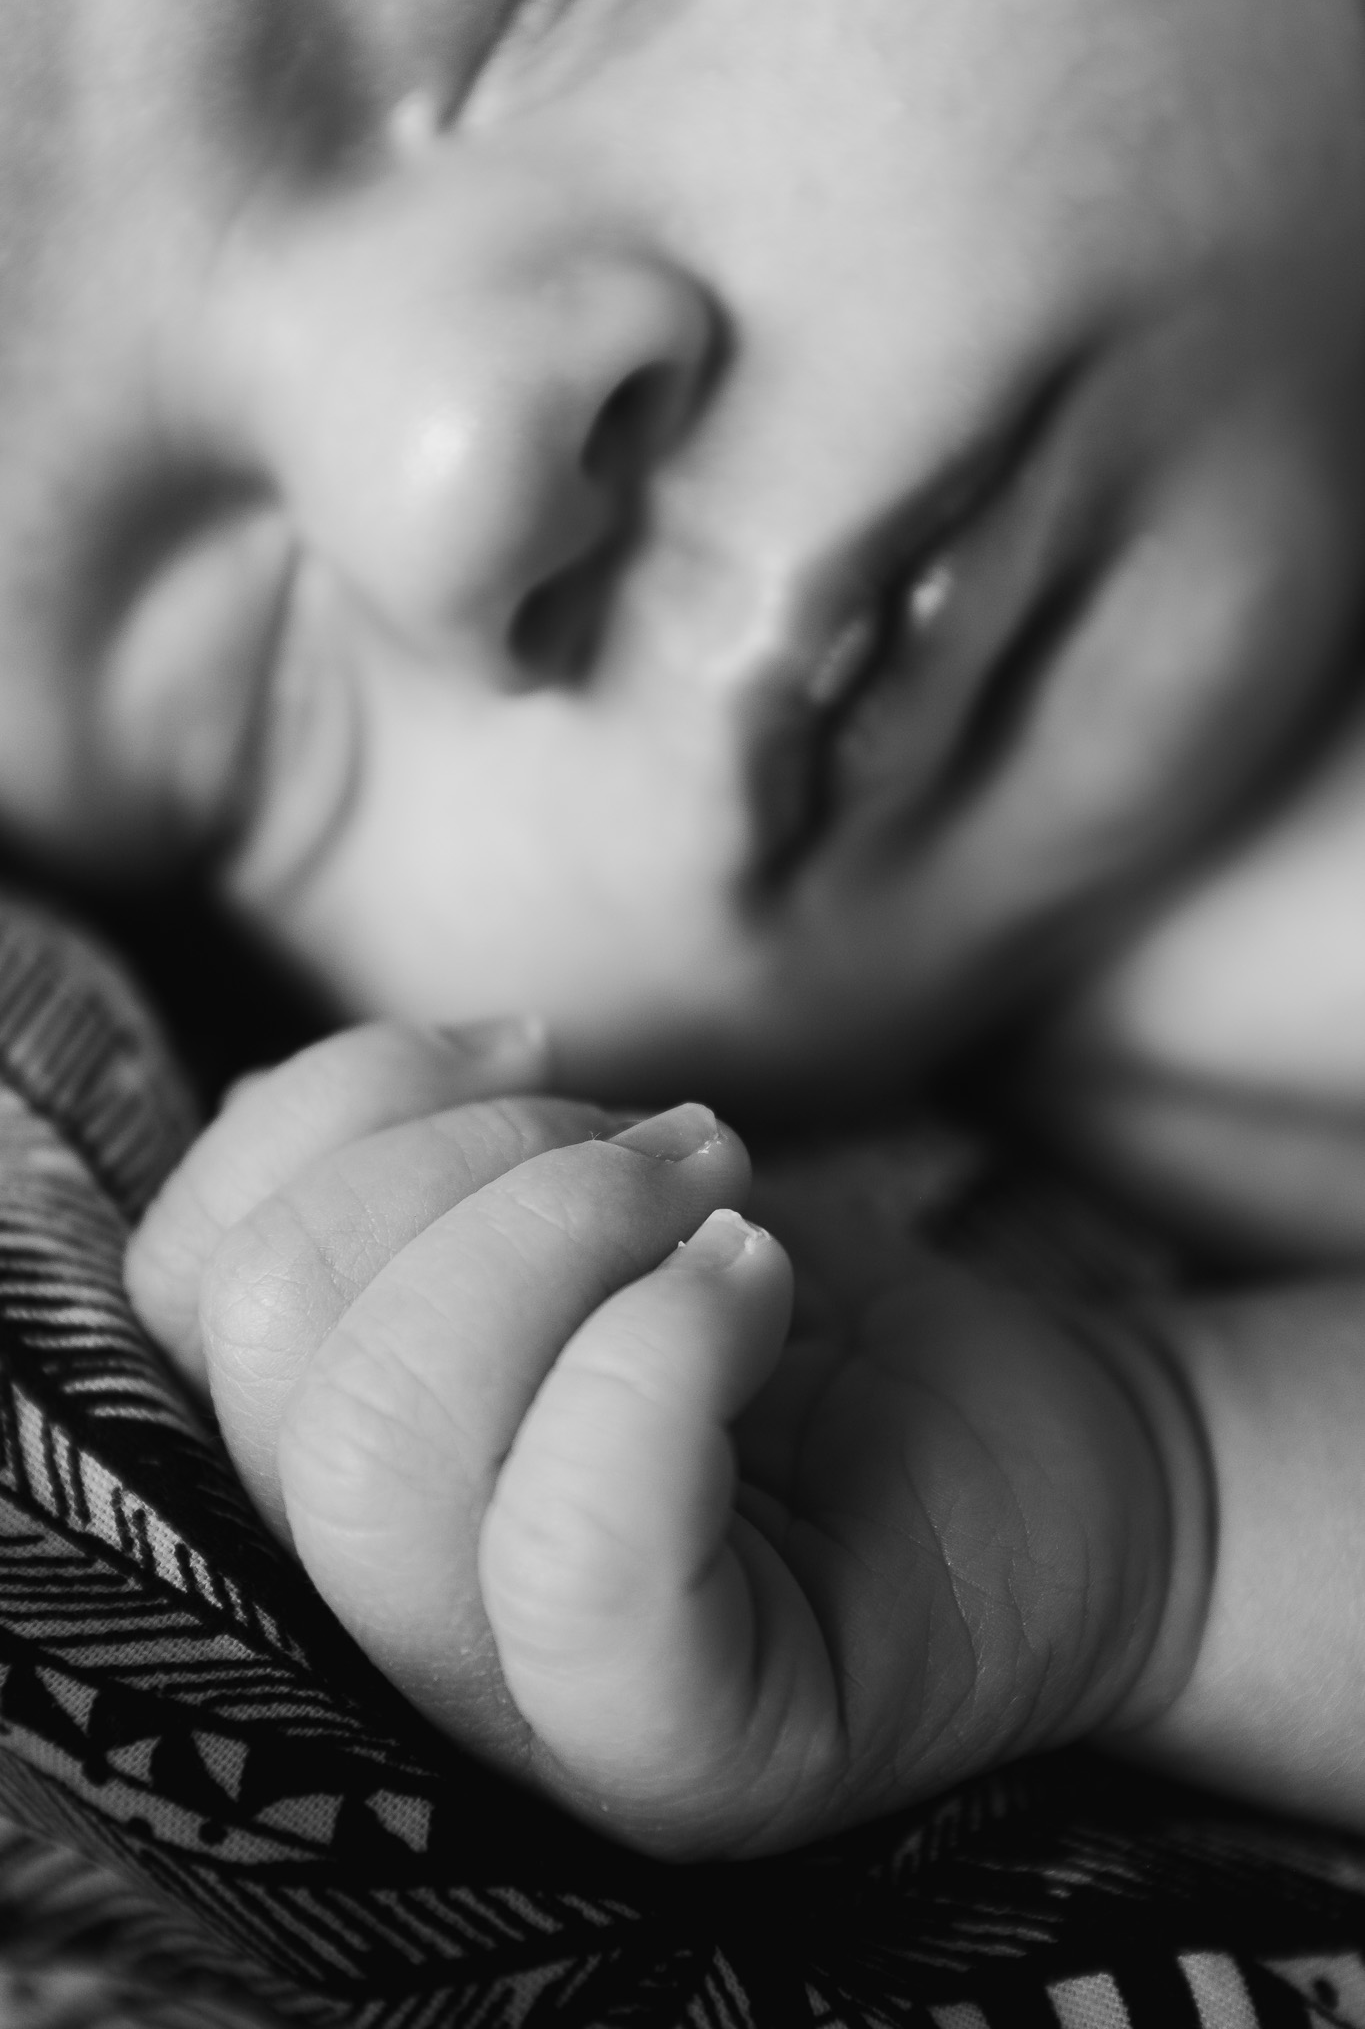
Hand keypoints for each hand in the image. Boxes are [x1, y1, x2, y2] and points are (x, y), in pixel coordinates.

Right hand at [129, 1036, 1209, 1858]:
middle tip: (671, 1146)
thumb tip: (306, 1094)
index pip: (192, 1295)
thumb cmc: (810, 1320)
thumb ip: (410, 1170)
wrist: (1065, 1456)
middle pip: (274, 1364)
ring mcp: (531, 1725)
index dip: (328, 1113)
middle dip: (476, 1166)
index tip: (526, 1048)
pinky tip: (761, 1279)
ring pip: (381, 1456)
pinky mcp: (694, 1762)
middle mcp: (396, 1628)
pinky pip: (580, 1561)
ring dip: (562, 1228)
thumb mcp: (590, 1195)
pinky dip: (662, 1348)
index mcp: (342, 1480)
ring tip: (718, 1197)